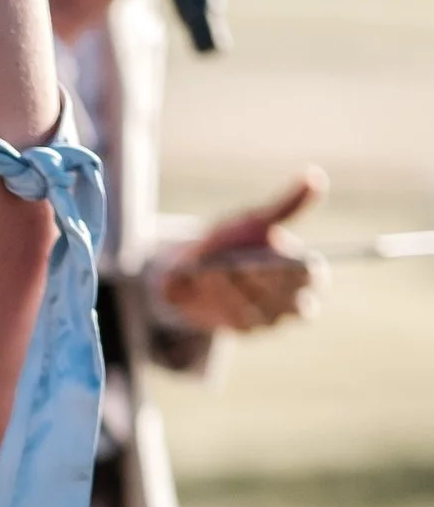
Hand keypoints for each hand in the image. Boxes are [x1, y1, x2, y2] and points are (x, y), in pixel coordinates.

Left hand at [149, 174, 323, 335]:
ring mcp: (272, 319)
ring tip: (213, 269)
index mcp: (304, 271)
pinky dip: (222, 299)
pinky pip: (240, 319)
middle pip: (289, 298)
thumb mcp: (257, 220)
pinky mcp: (248, 330)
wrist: (191, 270)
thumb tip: (315, 176)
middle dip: (260, 279)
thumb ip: (287, 205)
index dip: (293, 269)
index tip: (270, 254)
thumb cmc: (233, 242)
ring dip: (235, 288)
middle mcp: (295, 300)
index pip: (313, 276)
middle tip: (235, 263)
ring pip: (262, 308)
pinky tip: (207, 282)